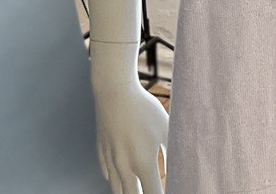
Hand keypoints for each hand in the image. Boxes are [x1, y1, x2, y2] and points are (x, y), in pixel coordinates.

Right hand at [93, 79, 168, 193]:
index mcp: (143, 163)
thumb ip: (171, 152)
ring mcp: (110, 161)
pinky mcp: (101, 152)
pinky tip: (123, 177)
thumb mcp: (164, 127)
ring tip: (138, 188)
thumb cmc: (143, 108)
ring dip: (128, 192)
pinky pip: (108, 176)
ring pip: (117, 191)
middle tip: (150, 191)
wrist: (114, 91)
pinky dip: (116, 180)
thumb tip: (174, 170)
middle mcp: (124, 167)